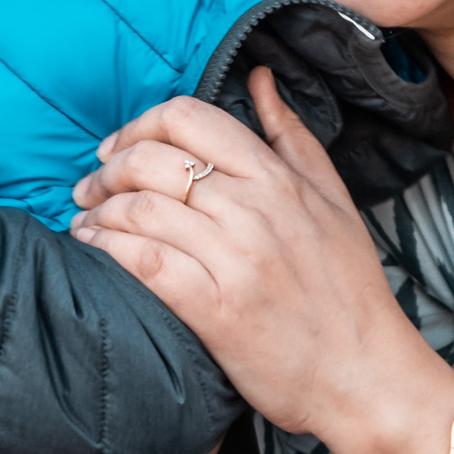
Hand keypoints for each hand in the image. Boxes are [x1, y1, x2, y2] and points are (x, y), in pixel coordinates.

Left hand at [70, 67, 442, 445]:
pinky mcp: (218, 311)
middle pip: (154, 160)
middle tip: (89, 187)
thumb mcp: (332, 200)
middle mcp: (256, 211)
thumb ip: (291, 136)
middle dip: (107, 169)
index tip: (118, 148)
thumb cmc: (349, 290)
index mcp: (280, 179)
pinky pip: (145, 262)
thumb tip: (259, 78)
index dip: (140, 125)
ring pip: (142, 209)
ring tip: (87, 222)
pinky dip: (109, 249)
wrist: (367, 376)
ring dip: (99, 211)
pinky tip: (95, 250)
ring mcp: (237, 261)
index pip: (190, 118)